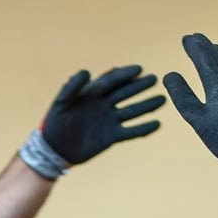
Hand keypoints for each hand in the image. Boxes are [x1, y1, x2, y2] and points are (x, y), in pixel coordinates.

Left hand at [28, 65, 164, 173]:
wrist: (55, 148)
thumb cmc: (55, 121)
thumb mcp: (62, 101)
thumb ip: (72, 86)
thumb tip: (86, 72)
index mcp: (93, 93)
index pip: (112, 81)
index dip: (125, 74)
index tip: (139, 69)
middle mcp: (104, 105)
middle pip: (126, 93)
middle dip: (140, 86)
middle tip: (155, 79)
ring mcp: (110, 120)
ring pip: (132, 111)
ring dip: (147, 105)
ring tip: (162, 99)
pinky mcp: (112, 136)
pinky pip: (131, 132)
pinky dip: (143, 128)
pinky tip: (156, 124)